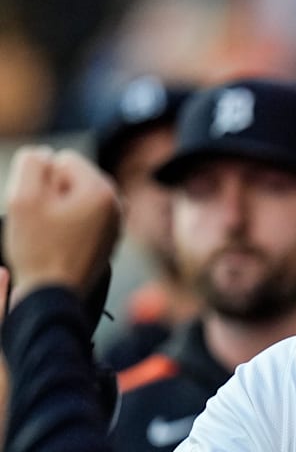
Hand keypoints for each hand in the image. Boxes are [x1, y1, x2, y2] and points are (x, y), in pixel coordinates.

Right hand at [3, 146, 120, 305]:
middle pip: (70, 179)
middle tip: (43, 224)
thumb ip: (31, 164)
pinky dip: (66, 226)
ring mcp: (115, 222)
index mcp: (102, 189)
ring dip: (56, 210)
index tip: (41, 208)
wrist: (54, 297)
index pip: (62, 159)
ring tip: (49, 235)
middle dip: (51, 193)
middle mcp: (117, 203)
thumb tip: (44, 154)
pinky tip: (58, 245)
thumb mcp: (23, 198)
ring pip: (73, 199)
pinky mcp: (108, 239)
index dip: (41, 180)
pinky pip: (79, 218)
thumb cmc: (38, 250)